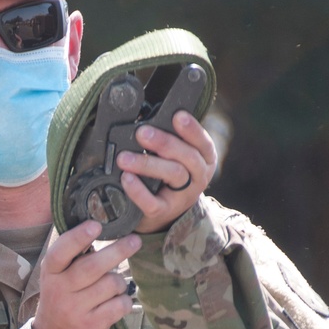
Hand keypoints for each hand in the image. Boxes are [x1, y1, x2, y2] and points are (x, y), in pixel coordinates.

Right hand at [33, 219, 141, 328]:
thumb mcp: (57, 278)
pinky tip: (119, 303)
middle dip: (117, 251)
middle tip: (135, 240)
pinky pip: (118, 305)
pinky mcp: (91, 326)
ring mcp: (75, 310)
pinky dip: (125, 301)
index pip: (61, 251)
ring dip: (120, 283)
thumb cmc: (62, 300)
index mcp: (51, 273)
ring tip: (117, 286)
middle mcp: (60, 290)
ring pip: (110, 284)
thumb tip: (100, 227)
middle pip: (92, 266)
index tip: (96, 226)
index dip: (78, 237)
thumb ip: (72, 258)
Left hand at [116, 110, 217, 233]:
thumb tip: (146, 115)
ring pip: (173, 175)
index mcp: (204, 159)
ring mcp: (183, 196)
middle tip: (142, 133)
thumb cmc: (168, 175)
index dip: (192, 129)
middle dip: (165, 142)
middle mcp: (198, 177)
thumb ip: (169, 138)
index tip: (177, 116)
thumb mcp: (176, 156)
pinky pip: (153, 202)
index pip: (203, 142)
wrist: (164, 213)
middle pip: (188, 157)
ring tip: (124, 157)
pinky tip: (126, 178)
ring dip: (147, 164)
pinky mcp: (165, 212)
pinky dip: (138, 190)